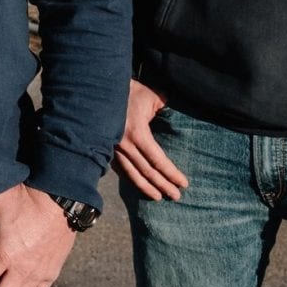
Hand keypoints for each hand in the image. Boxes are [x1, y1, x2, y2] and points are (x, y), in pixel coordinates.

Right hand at [114, 78, 189, 200]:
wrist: (102, 88)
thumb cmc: (131, 90)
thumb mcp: (153, 96)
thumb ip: (167, 108)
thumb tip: (183, 117)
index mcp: (137, 133)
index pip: (158, 160)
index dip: (171, 174)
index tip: (184, 183)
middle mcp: (124, 144)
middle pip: (147, 172)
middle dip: (163, 185)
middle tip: (176, 196)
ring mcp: (113, 148)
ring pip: (131, 174)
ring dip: (146, 188)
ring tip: (159, 197)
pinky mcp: (107, 147)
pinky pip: (120, 168)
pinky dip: (131, 179)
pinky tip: (140, 185)